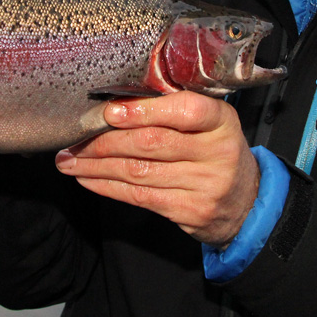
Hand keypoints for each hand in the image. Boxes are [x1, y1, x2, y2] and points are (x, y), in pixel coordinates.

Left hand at [53, 91, 259, 246]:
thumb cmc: (216, 151)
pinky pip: (140, 196)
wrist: (247, 202)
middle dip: (104, 141)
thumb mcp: (210, 123)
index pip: (184, 110)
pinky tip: (88, 179)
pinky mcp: (191, 211)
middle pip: (151, 143)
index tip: (108, 111)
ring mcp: (205, 185)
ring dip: (96, 166)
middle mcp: (217, 152)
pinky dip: (108, 187)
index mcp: (221, 120)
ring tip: (69, 161)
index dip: (143, 111)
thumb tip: (114, 105)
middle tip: (73, 139)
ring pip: (139, 172)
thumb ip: (173, 111)